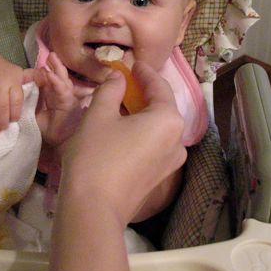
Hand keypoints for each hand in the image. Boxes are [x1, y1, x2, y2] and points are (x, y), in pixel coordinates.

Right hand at [0, 50, 26, 133]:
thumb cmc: (4, 72)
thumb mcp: (19, 72)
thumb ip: (33, 77)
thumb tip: (47, 77)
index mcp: (11, 80)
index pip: (16, 100)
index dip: (15, 113)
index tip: (15, 120)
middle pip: (1, 108)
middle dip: (3, 121)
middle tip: (5, 129)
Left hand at [32, 52, 86, 146]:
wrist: (59, 142)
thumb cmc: (49, 130)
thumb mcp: (34, 115)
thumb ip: (28, 106)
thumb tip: (15, 97)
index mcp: (53, 96)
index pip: (49, 81)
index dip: (45, 71)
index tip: (40, 63)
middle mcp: (61, 95)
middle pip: (57, 76)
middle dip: (54, 65)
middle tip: (49, 54)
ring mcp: (67, 98)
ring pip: (62, 80)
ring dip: (57, 68)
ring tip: (52, 57)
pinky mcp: (69, 103)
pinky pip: (62, 91)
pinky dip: (57, 82)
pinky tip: (51, 75)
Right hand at [60, 61, 186, 227]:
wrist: (93, 208)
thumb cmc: (96, 155)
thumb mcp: (99, 114)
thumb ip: (111, 89)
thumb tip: (117, 76)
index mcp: (168, 119)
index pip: (159, 86)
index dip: (144, 71)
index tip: (131, 63)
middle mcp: (178, 140)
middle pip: (161, 107)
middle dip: (142, 93)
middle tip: (122, 82)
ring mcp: (171, 162)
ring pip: (157, 128)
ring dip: (140, 114)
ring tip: (119, 105)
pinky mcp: (160, 177)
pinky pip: (153, 145)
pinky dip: (140, 132)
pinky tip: (121, 129)